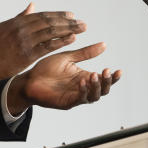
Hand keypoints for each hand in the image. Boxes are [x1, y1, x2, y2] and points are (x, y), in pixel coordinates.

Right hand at [0, 3, 85, 88]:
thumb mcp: (3, 27)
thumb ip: (19, 17)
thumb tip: (32, 6)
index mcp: (18, 22)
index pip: (42, 16)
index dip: (58, 15)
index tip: (70, 15)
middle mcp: (23, 29)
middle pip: (50, 22)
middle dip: (68, 21)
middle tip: (81, 22)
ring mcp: (26, 41)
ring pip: (52, 32)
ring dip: (69, 29)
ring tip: (82, 28)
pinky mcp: (28, 54)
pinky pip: (48, 46)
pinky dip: (61, 41)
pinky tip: (72, 39)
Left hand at [5, 42, 120, 114]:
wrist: (28, 79)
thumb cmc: (45, 69)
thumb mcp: (68, 58)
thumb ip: (85, 53)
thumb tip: (104, 45)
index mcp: (84, 77)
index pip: (103, 79)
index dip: (113, 77)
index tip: (118, 70)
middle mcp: (82, 88)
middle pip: (103, 90)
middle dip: (108, 82)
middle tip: (107, 72)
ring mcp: (75, 96)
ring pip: (94, 96)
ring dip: (96, 86)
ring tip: (95, 75)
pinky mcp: (67, 102)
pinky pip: (79, 99)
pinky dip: (83, 91)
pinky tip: (83, 81)